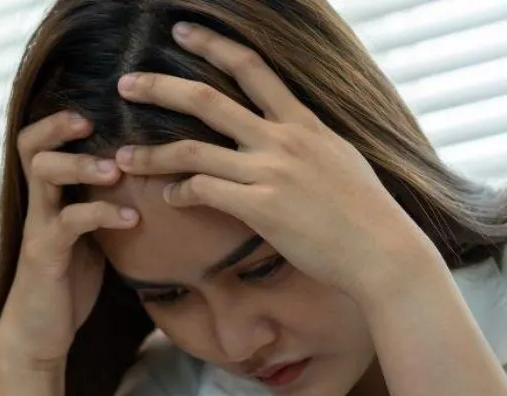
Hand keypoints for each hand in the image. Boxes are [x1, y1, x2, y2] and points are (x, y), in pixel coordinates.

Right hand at [0, 111, 139, 372]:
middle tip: (93, 121)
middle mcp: (38, 204)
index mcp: (50, 195)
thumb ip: (107, 206)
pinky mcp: (46, 255)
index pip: (40, 140)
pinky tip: (131, 218)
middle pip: (30, 144)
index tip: (96, 107)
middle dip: (60, 127)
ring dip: (81, 164)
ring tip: (116, 169)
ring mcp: (38, 227)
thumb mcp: (91, 236)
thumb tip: (156, 184)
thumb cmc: (70, 281)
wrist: (41, 332)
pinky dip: (101, 214)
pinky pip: (68, 223)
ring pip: (43, 174)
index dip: (59, 119)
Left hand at [112, 22, 433, 304]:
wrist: (383, 252)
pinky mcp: (261, 208)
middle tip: (126, 82)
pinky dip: (179, 193)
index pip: (251, 68)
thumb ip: (313, 142)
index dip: (212, 45)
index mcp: (303, 123)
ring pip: (193, 150)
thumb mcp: (344, 160)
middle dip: (160, 87)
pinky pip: (204, 192)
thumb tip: (299, 134)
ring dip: (151, 152)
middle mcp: (283, 139)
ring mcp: (271, 172)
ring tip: (122, 156)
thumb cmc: (368, 214)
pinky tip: (167, 197)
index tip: (181, 32)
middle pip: (207, 99)